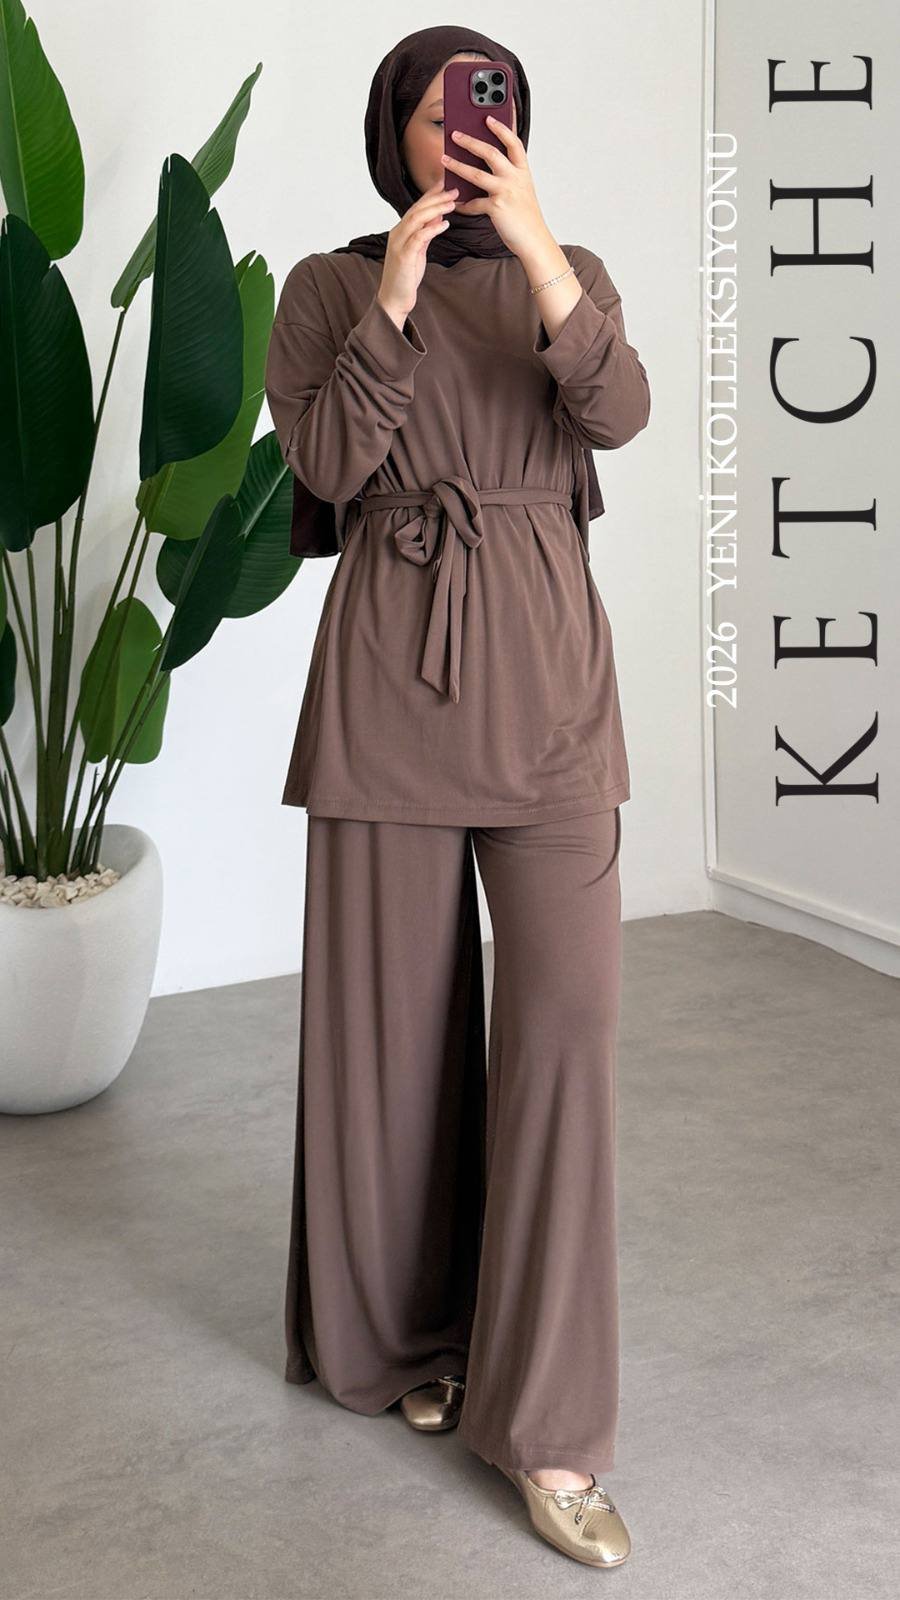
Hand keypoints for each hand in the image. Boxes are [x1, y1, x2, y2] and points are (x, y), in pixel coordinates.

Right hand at [377, 180, 458, 322]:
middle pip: (417, 209)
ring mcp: (399, 244)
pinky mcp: (404, 256)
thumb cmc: (406, 277)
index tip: (445, 183)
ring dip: (436, 209)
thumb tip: (438, 217)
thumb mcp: (419, 251)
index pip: (416, 207)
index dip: (431, 194)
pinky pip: (419, 237)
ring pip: (417, 219)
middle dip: (436, 197)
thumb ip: (426, 234)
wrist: (394, 299)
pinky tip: (445, 224)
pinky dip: (432, 228)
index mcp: (400, 231)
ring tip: (452, 203)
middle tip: (454, 190)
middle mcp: (397, 234)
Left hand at [440, 114, 551, 259]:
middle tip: (455, 134)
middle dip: (470, 141)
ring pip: (477, 174)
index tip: (488, 117)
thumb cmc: (526, 217)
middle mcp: (515, 178)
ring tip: (444, 159)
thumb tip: (483, 168)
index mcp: (522, 172)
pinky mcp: (496, 208)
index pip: (513, 143)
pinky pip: (474, 203)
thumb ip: (507, 178)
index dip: (501, 129)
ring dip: (458, 165)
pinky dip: (463, 204)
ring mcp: (506, 192)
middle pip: (490, 153)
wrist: (534, 241)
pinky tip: (455, 203)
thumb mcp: (521, 191)